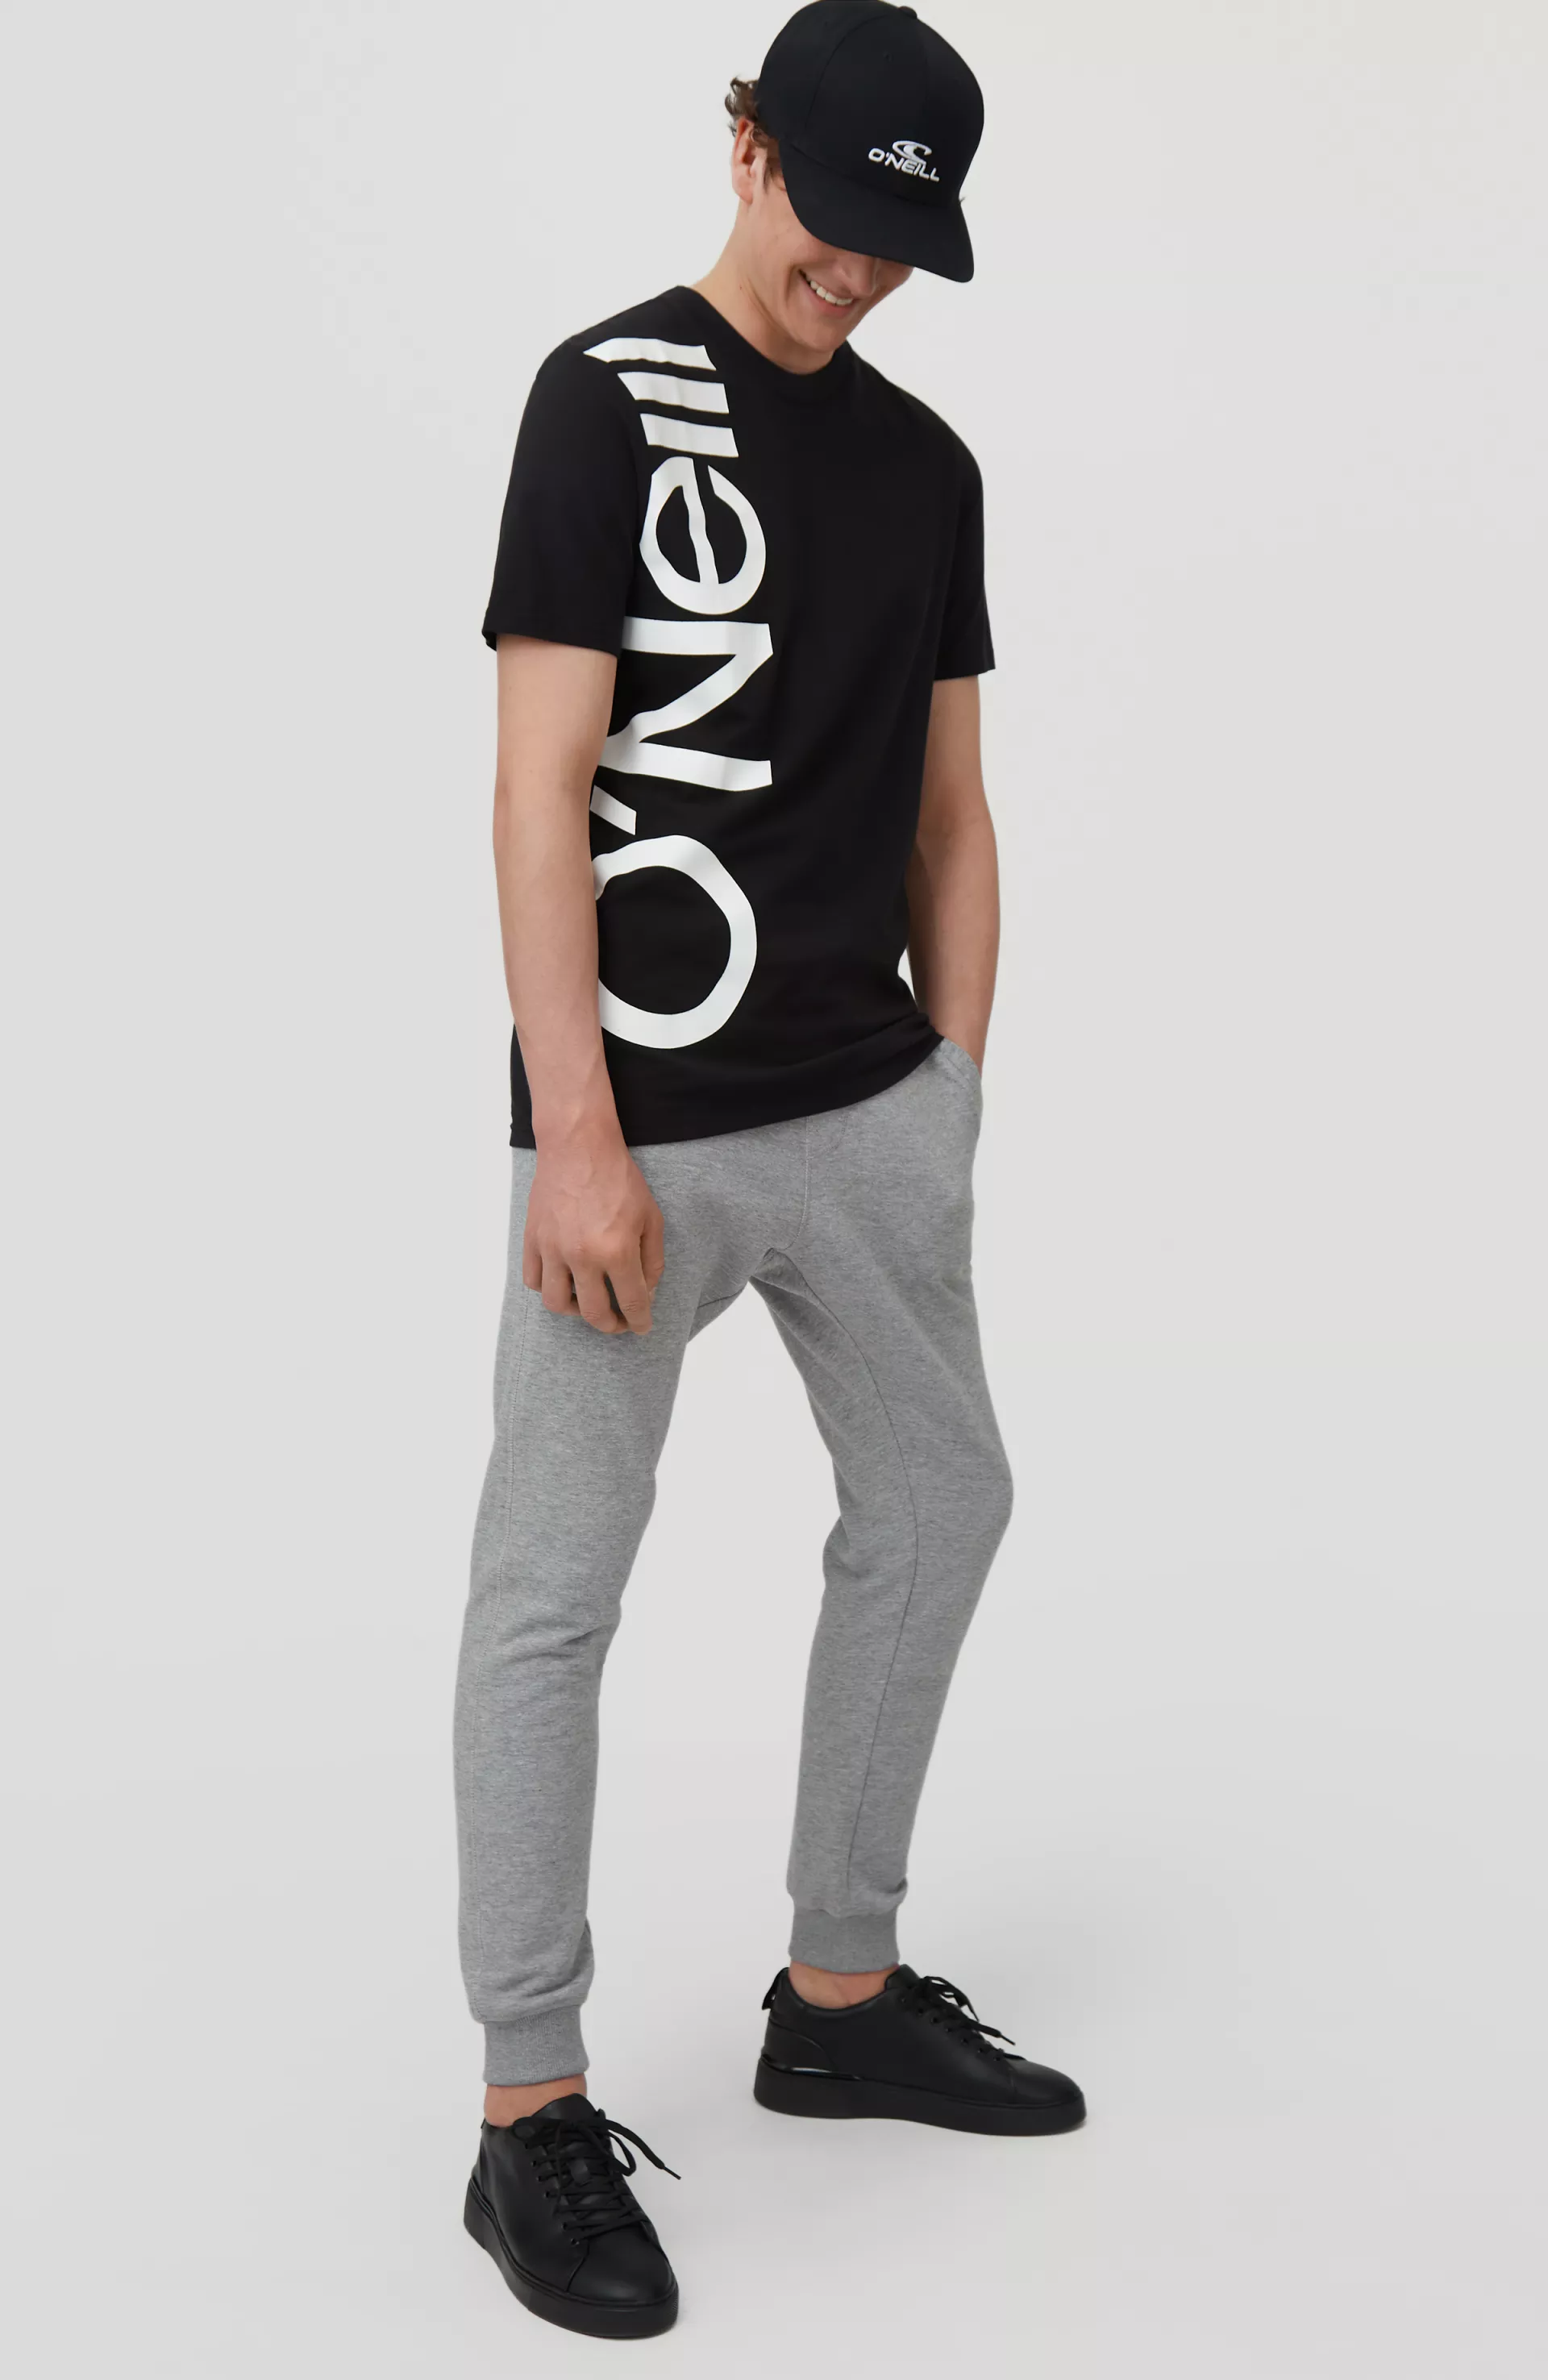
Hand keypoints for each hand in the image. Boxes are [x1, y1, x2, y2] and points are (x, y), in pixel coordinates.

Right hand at [522, 1122, 664, 1334]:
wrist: (578, 1147)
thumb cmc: (619, 1178)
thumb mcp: (651, 1217)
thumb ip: (652, 1260)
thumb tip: (646, 1291)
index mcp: (617, 1251)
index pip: (632, 1303)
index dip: (640, 1322)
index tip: (642, 1327)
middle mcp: (582, 1256)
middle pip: (594, 1313)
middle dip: (612, 1325)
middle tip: (619, 1321)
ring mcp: (553, 1249)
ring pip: (557, 1304)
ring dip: (576, 1311)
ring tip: (588, 1302)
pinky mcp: (533, 1240)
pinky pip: (533, 1281)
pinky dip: (548, 1287)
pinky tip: (563, 1280)